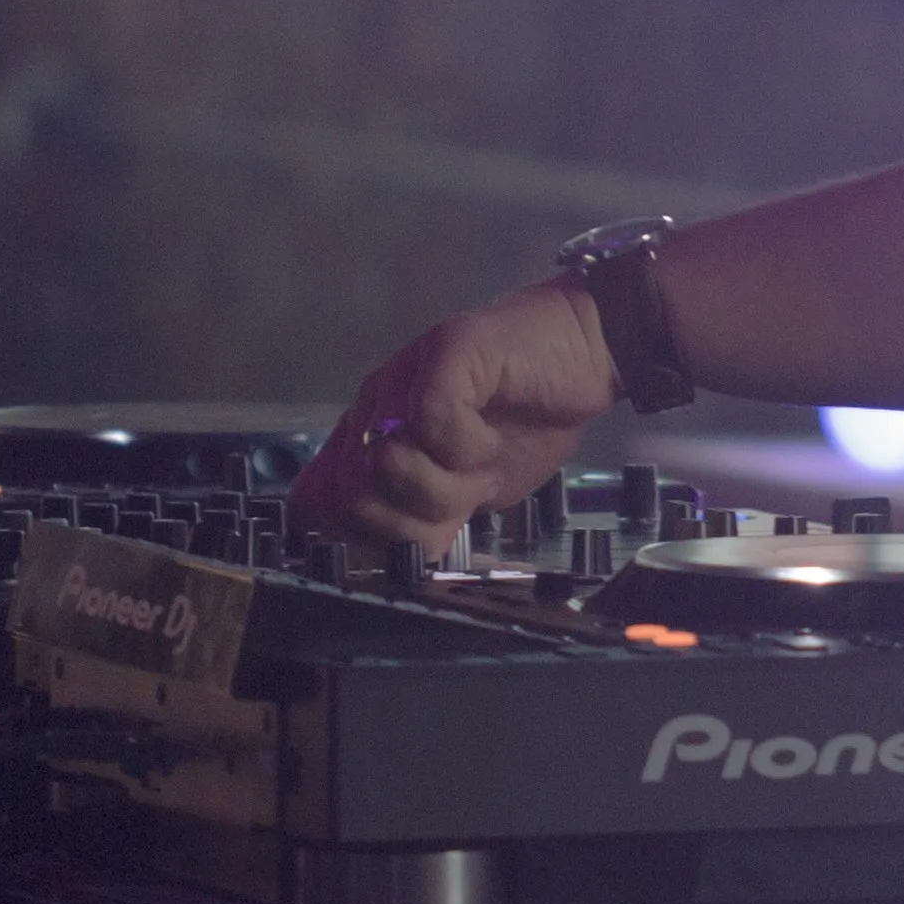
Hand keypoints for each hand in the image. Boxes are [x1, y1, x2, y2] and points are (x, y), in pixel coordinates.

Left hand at [293, 274, 620, 549]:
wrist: (586, 351)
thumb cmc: (528, 421)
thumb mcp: (468, 490)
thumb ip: (420, 517)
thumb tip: (370, 552)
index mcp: (373, 439)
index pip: (317, 504)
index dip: (360, 535)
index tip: (416, 534)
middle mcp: (376, 409)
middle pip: (352, 498)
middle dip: (411, 518)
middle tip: (459, 494)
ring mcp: (404, 379)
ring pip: (388, 466)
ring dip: (447, 483)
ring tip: (479, 460)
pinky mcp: (443, 354)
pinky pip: (433, 426)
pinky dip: (472, 447)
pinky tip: (492, 436)